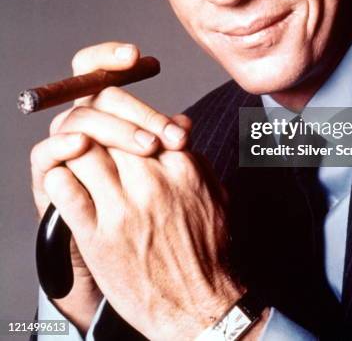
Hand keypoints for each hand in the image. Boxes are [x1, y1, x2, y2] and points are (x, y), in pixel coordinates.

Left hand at [43, 143, 243, 339]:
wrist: (198, 305)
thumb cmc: (208, 250)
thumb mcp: (214, 194)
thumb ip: (194, 156)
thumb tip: (179, 125)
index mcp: (181, 167)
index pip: (140, 125)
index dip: (124, 128)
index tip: (118, 136)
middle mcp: (152, 182)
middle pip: (110, 134)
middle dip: (99, 135)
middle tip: (93, 143)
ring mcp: (123, 208)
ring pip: (84, 154)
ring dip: (76, 153)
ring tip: (77, 161)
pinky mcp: (97, 236)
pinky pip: (66, 191)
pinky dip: (60, 179)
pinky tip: (66, 182)